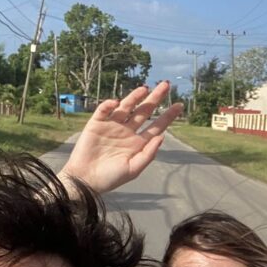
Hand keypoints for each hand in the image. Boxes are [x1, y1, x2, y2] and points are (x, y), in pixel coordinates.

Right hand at [59, 82, 182, 193]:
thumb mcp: (133, 169)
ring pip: (126, 107)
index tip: (180, 105)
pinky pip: (104, 111)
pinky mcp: (96, 124)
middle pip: (144, 111)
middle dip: (155, 99)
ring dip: (135, 97)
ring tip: (145, 89)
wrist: (86, 180)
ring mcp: (112, 126)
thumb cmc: (111, 177)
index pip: (156, 125)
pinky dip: (109, 105)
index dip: (168, 116)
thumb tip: (161, 136)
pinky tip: (116, 103)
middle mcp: (127, 131)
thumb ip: (148, 153)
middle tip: (166, 85)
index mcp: (138, 142)